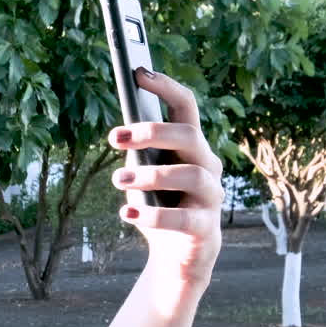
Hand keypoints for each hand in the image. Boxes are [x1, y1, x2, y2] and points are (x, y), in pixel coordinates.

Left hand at [108, 68, 222, 287]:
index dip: (166, 86)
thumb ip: (139, 152)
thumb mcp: (145, 173)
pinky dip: (152, 216)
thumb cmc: (160, 204)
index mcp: (192, 147)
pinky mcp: (205, 228)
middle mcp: (208, 167)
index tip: (138, 73)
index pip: (186, 107)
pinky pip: (183, 220)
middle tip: (114, 136)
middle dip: (152, 131)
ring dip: (150, 174)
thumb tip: (121, 131)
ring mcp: (211, 198)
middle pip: (189, 136)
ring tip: (117, 179)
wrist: (177, 254)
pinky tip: (126, 214)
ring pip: (190, 175)